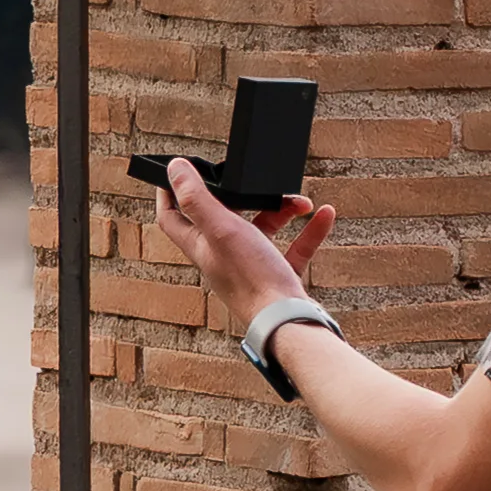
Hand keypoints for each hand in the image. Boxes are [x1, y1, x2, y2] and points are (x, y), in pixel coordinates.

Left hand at [151, 153, 334, 327]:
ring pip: (262, 229)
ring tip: (298, 201)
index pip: (172, 218)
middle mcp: (222, 257)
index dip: (168, 194)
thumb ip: (197, 199)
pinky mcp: (278, 277)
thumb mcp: (221, 229)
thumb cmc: (252, 280)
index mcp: (202, 246)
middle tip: (252, 179)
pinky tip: (322, 214)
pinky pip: (294, 247)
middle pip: (223, 218)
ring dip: (281, 210)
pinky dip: (308, 230)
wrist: (288, 321)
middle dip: (241, 195)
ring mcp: (251, 268)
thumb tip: (174, 169)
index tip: (173, 172)